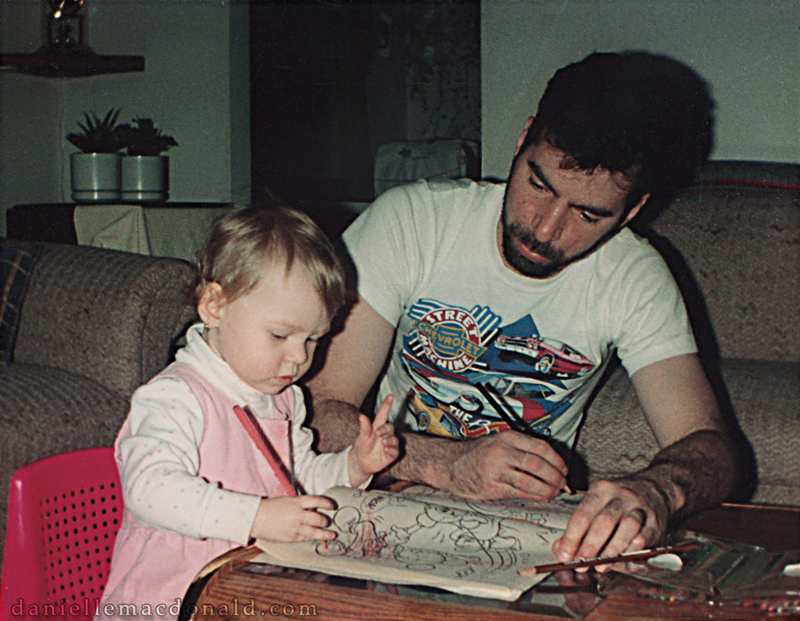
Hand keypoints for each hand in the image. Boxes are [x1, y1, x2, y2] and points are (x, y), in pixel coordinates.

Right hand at [250, 495, 336, 542]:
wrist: (256, 518)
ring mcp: (295, 527)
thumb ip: (302, 504)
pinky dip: (314, 537)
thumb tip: (316, 509)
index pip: (317, 500)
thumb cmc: (272, 508)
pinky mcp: (292, 537)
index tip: (332, 506)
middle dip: (326, 520)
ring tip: (332, 535)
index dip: (327, 503)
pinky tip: (318, 538)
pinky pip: (307, 538)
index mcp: (296, 502)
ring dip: (325, 533)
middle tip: (328, 521)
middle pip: (319, 518)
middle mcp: (298, 514)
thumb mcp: (288, 501)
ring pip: (316, 531)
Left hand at [348, 395, 399, 485]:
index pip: (383, 414)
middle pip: (390, 427)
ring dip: (389, 441)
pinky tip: (385, 451)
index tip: (391, 396)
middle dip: (386, 429)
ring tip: (383, 444)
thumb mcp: (362, 437)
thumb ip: (364, 427)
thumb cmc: (361, 447)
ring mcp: (389, 444)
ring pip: (395, 440)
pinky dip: (391, 451)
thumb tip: (361, 415)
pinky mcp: (391, 454)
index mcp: (377, 427)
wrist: (361, 463)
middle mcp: (384, 434)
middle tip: (378, 433)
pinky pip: (395, 451)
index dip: (386, 405)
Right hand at [437, 430, 566, 499]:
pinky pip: (518, 493)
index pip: (540, 447)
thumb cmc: (478, 454)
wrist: (450, 464)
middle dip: (555, 476)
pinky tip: (540, 497)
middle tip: (562, 484)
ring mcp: (495, 469)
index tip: (564, 469)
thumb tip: (553, 465)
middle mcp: (501, 451)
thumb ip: (522, 449)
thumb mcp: (499, 442)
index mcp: (507, 437)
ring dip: (547, 489)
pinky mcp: (491, 487)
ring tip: (553, 492)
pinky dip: (534, 496)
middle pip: (537, 464)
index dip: (557, 460)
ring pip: (530, 481)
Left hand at [551, 477, 669, 569]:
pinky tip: (621, 558)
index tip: (564, 556)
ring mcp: (640, 507)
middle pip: (604, 521)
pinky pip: (644, 536)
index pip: (582, 514)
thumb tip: (559, 549)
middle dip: (590, 545)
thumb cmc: (618, 500)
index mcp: (601, 489)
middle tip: (581, 563)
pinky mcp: (655, 521)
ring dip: (612, 549)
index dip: (572, 538)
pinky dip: (631, 549)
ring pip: (627, 527)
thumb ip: (577, 528)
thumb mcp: (596, 505)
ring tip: (600, 565)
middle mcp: (621, 495)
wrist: (654, 489)